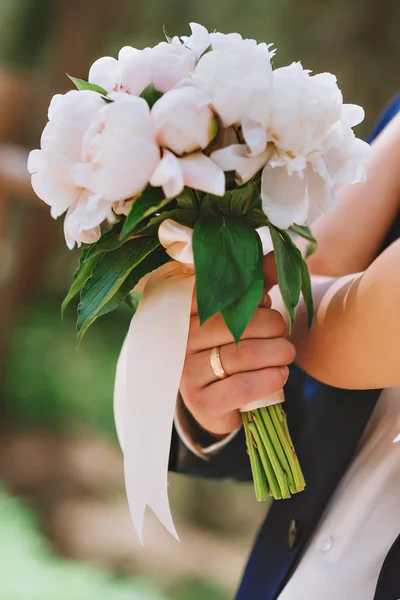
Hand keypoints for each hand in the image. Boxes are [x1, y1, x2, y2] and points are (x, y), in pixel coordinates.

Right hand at [179, 254, 295, 435]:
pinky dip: (271, 379)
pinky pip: (243, 386)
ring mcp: (186, 372)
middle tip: (282, 333)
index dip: (251, 297)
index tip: (263, 304)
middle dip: (274, 326)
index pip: (217, 290)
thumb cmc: (229, 349)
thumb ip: (256, 285)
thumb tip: (276, 258)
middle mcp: (180, 339)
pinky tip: (279, 374)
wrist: (218, 404)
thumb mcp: (240, 315)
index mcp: (184, 311)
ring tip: (287, 353)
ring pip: (245, 354)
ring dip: (279, 352)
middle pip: (239, 322)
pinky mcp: (201, 401)